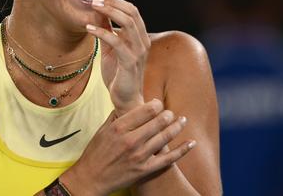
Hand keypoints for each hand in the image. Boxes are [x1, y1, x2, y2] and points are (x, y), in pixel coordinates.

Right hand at [60, 99, 194, 194]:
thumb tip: (129, 104)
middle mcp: (131, 140)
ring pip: (165, 137)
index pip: (146, 110)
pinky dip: (182, 150)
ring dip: (177, 126)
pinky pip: (169, 159)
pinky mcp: (145, 169)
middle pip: (159, 121)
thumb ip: (117, 116)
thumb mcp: (102, 129)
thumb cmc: (95, 153)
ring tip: (183, 120)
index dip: (157, 104)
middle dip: (168, 114)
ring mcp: (139, 155)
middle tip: (171, 112)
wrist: (91, 178)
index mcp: (119, 127)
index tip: (159, 103)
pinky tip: (191, 143)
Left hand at [86, 0, 150, 113]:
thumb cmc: (118, 74)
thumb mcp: (110, 48)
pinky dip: (102, 32)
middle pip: (132, 12)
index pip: (132, 10)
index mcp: (140, 37)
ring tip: (92, 8)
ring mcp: (138, 52)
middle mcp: (143, 42)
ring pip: (128, 23)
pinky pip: (117, 42)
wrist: (125, 99)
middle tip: (94, 0)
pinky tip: (88, 29)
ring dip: (109, 12)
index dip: (116, 1)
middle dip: (112, 3)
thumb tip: (97, 13)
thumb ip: (107, 31)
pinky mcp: (130, 62)